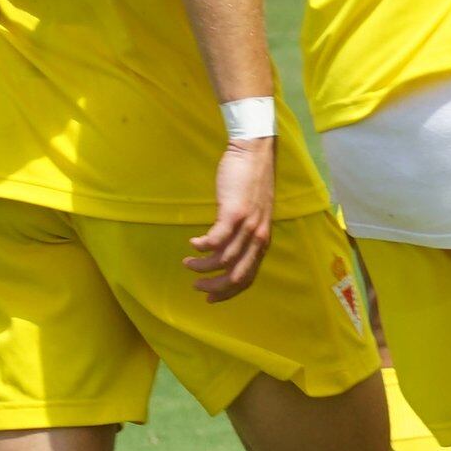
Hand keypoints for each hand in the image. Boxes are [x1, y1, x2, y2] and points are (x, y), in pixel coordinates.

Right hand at [186, 137, 275, 298]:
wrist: (255, 152)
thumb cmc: (251, 182)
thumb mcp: (254, 214)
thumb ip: (245, 233)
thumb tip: (227, 251)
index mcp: (263, 240)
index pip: (248, 277)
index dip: (228, 292)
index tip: (210, 298)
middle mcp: (258, 237)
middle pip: (236, 275)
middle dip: (214, 286)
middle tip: (196, 285)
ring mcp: (247, 225)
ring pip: (223, 260)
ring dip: (202, 266)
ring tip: (187, 262)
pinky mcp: (235, 212)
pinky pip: (216, 239)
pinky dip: (202, 247)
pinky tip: (192, 243)